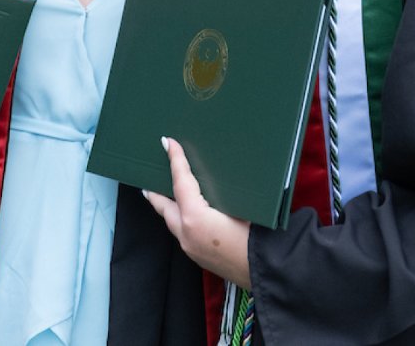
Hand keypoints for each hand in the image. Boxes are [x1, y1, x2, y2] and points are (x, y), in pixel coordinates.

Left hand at [143, 137, 250, 288]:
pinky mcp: (198, 257)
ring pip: (172, 222)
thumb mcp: (242, 206)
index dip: (175, 160)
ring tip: (167, 194)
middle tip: (150, 177)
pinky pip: (183, 234)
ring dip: (168, 207)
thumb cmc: (258, 237)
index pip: (181, 182)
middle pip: (164, 207)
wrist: (265, 272)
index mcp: (195, 218)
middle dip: (155, 192)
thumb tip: (218, 178)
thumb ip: (225, 191)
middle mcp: (187, 234)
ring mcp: (190, 248)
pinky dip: (180, 220)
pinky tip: (189, 215)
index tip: (167, 143)